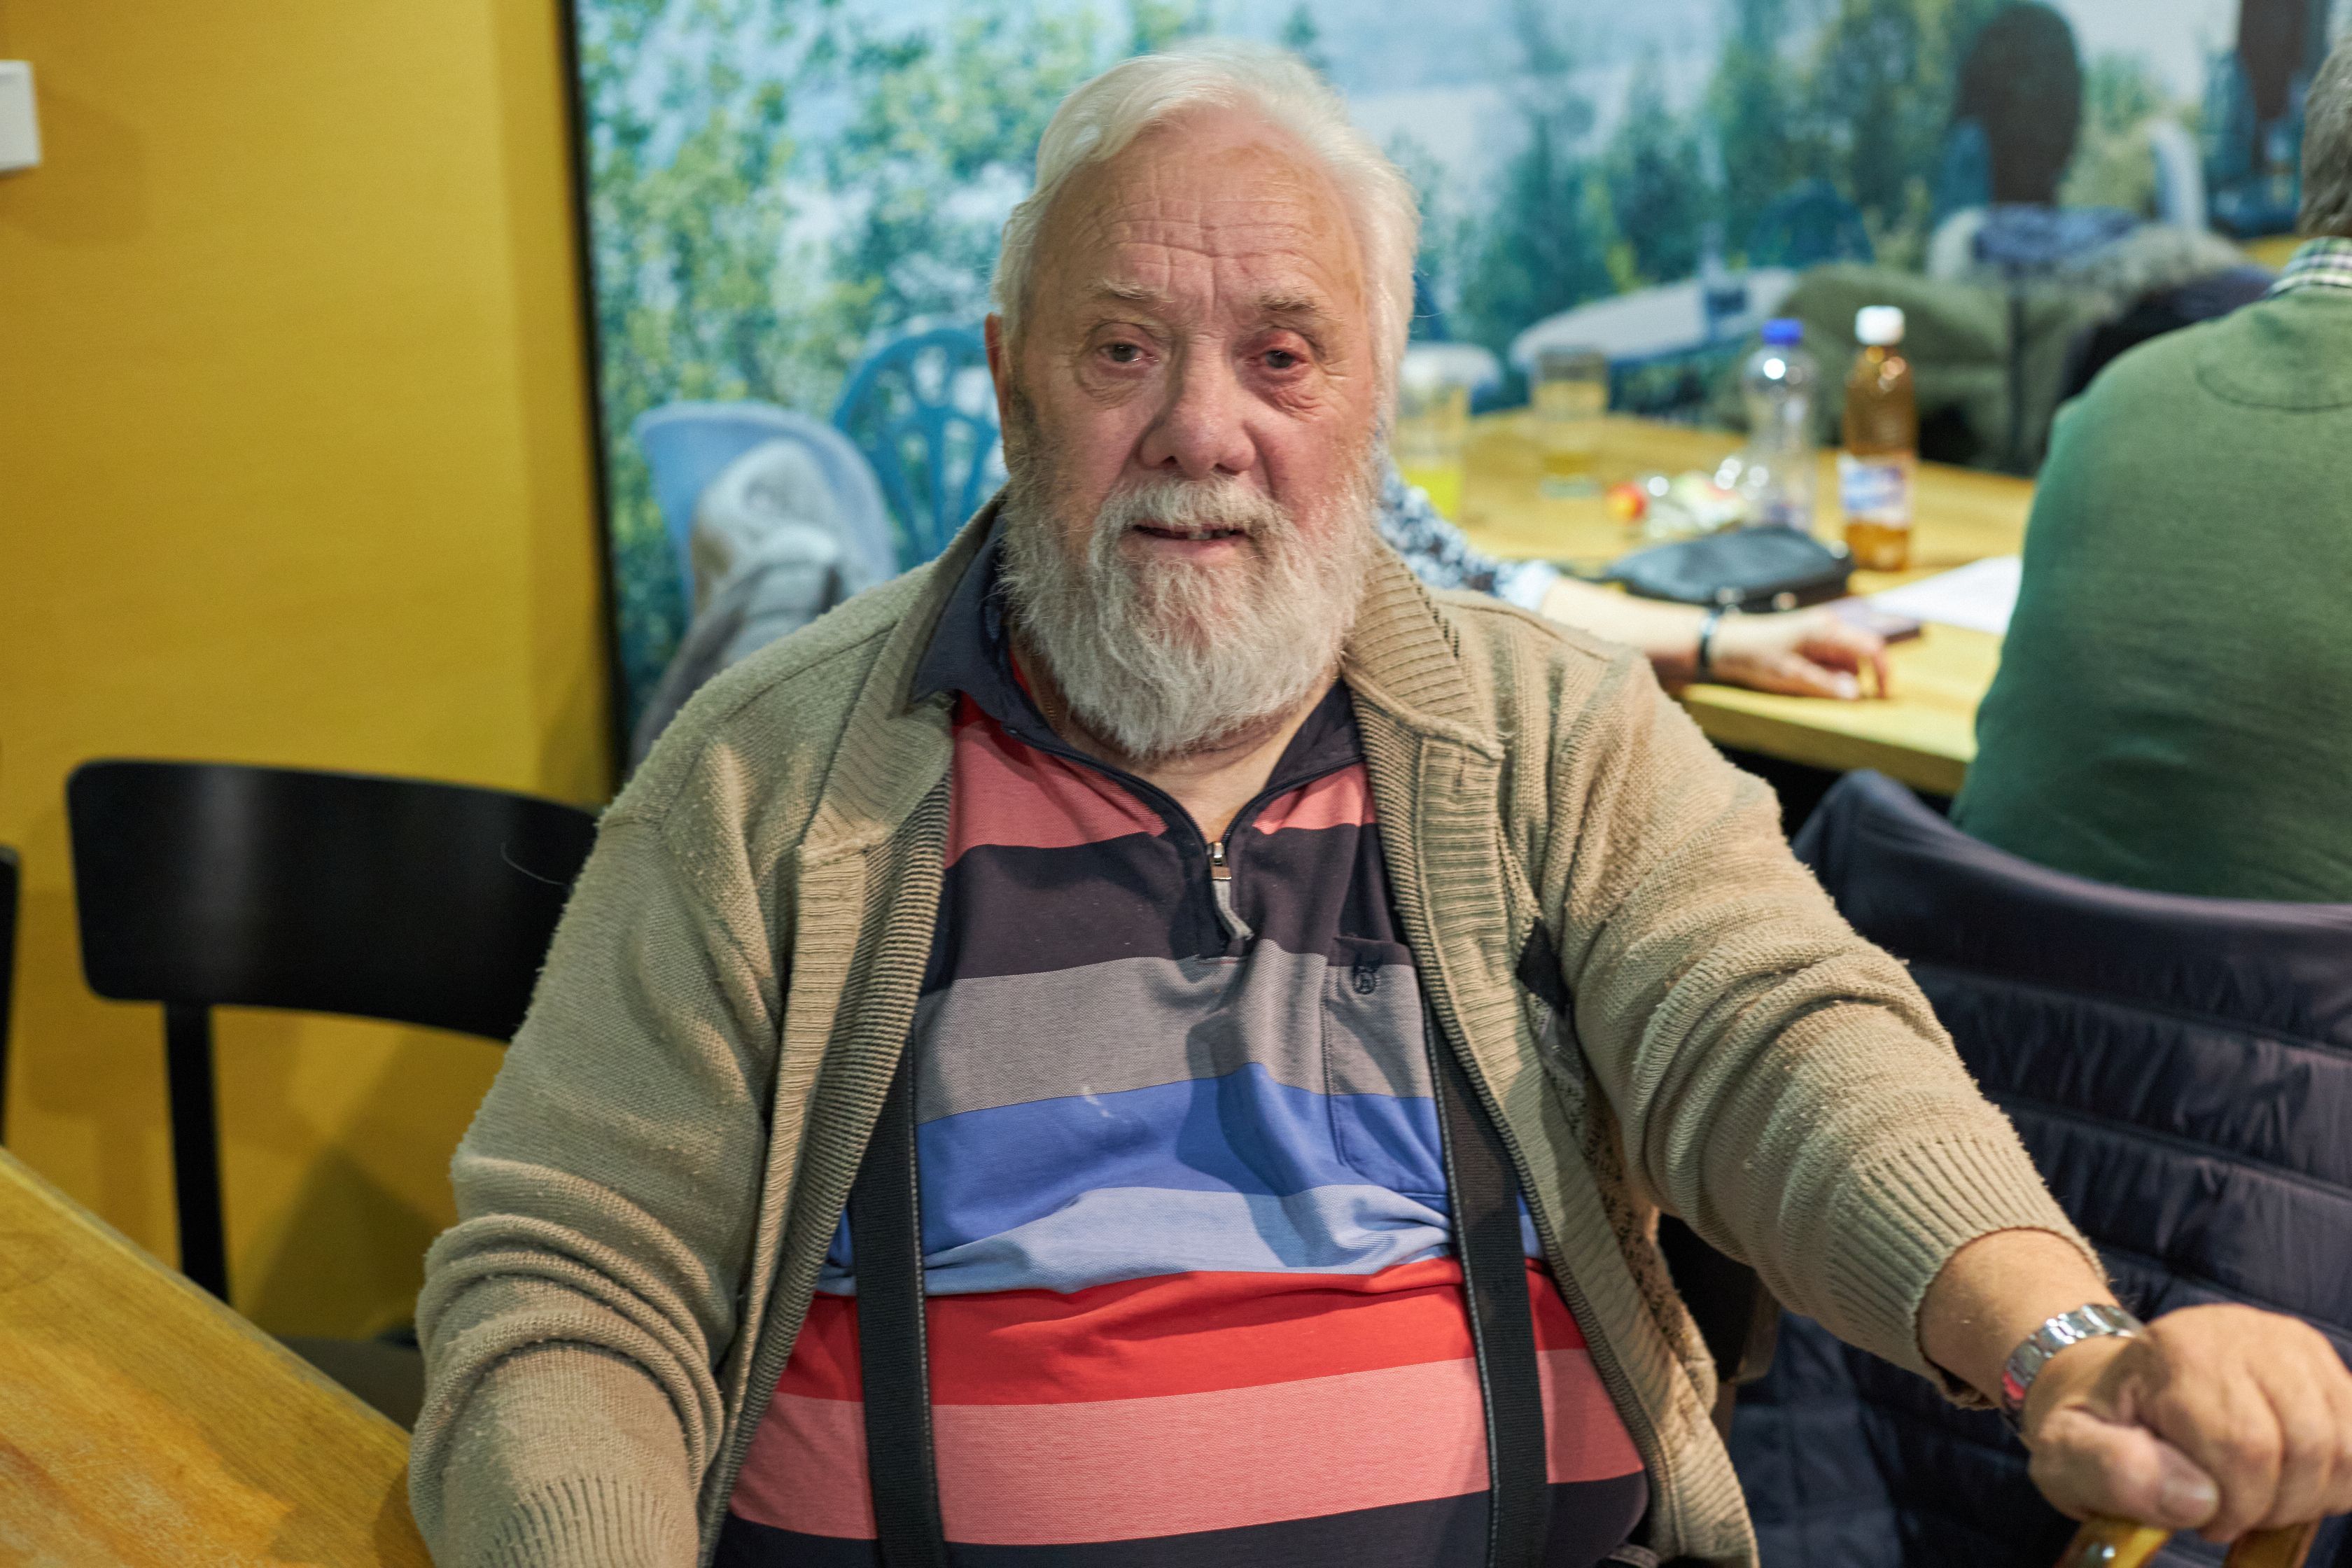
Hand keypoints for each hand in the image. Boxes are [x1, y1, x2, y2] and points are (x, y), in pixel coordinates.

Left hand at [1705, 607, 1889, 699]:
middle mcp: (1828, 626)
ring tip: (1809, 688)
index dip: (1883, 672)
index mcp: (1827, 629)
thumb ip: (1824, 684)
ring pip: (1845, 660)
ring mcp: (1820, 632)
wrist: (1724, 643)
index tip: (1883, 696)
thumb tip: (1856, 695)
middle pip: (1860, 654)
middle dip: (1857, 679)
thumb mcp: (1789, 674)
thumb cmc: (1755, 655)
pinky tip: (1806, 683)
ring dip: (1839, 679)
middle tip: (1841, 702)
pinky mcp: (1811, 641)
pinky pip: (1830, 660)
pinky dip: (1827, 675)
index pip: (1871, 647)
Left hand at [2020, 1305, 2351, 1540]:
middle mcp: (2238, 1332)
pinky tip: (2286, 1478)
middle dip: (2271, 1504)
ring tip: (2252, 1493)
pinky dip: (2335, 1477)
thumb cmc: (2095, 1426)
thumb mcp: (2067, 1454)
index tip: (2199, 1517)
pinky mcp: (2319, 1364)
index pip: (2244, 1447)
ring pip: (2343, 1447)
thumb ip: (2114, 1472)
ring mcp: (2286, 1343)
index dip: (2233, 1506)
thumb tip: (2195, 1497)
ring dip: (2307, 1494)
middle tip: (2228, 1510)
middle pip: (2304, 1447)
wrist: (2113, 1387)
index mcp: (2175, 1352)